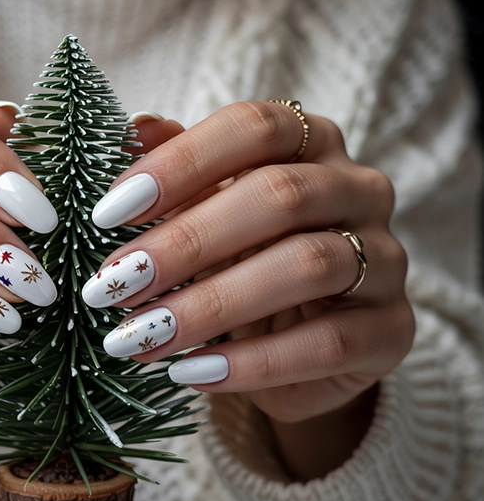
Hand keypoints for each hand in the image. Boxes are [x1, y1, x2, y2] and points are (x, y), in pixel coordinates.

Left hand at [87, 102, 413, 477]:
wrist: (300, 341)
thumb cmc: (244, 257)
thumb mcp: (206, 209)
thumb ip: (178, 168)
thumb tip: (137, 127)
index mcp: (311, 142)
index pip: (253, 128)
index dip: (180, 164)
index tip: (108, 215)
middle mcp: (359, 188)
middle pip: (279, 196)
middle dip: (184, 243)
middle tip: (113, 285)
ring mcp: (386, 258)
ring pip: (307, 267)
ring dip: (210, 306)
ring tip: (141, 337)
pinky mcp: (392, 329)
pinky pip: (327, 343)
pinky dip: (252, 363)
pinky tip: (191, 373)